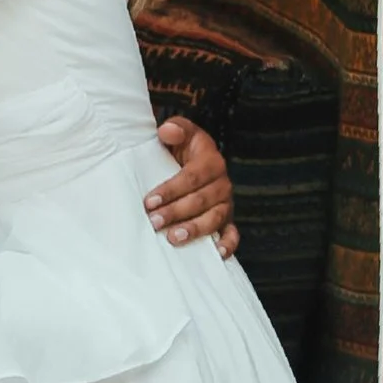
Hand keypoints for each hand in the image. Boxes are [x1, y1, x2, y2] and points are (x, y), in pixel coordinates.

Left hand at [144, 113, 238, 258]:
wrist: (193, 161)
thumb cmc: (182, 148)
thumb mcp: (180, 132)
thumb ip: (175, 128)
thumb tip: (167, 131)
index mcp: (211, 160)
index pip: (192, 177)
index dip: (171, 189)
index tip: (150, 201)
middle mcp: (222, 183)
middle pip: (201, 200)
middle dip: (176, 212)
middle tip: (154, 222)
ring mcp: (226, 203)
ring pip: (214, 218)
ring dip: (195, 230)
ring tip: (174, 238)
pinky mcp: (227, 220)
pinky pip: (232, 234)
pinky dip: (228, 244)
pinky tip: (216, 254)